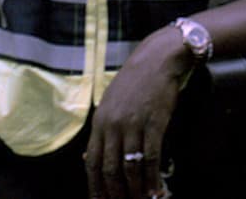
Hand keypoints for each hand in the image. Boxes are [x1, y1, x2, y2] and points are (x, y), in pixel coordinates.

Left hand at [85, 28, 194, 198]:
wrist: (158, 59)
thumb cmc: (135, 81)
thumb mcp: (110, 103)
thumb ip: (102, 130)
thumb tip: (87, 157)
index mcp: (100, 122)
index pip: (91, 161)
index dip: (95, 185)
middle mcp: (113, 125)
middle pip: (109, 168)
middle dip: (115, 192)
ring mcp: (133, 124)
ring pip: (130, 166)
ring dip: (135, 188)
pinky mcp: (154, 122)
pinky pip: (151, 156)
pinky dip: (152, 176)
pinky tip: (155, 188)